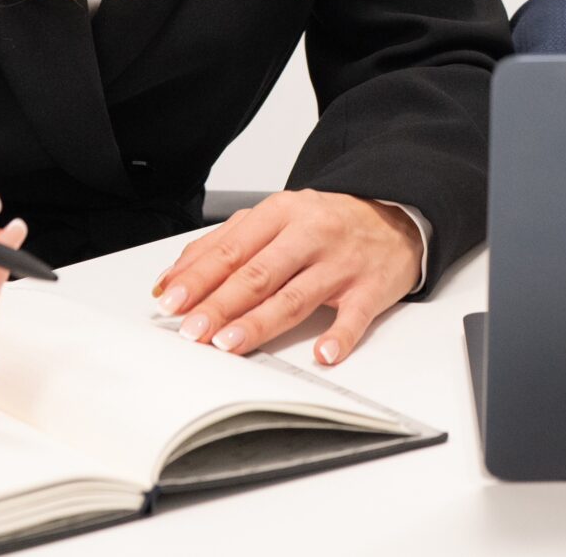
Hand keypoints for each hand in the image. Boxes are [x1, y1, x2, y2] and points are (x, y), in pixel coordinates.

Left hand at [151, 190, 421, 365]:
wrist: (394, 215)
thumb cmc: (326, 223)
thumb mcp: (274, 219)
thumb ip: (223, 244)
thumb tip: (173, 279)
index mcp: (282, 213)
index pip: (232, 249)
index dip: (199, 278)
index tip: (171, 302)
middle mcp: (310, 234)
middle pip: (259, 273)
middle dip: (221, 304)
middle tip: (193, 330)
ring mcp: (342, 262)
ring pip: (295, 296)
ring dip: (260, 322)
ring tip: (231, 343)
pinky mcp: (372, 287)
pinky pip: (355, 314)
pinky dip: (340, 336)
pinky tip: (323, 353)